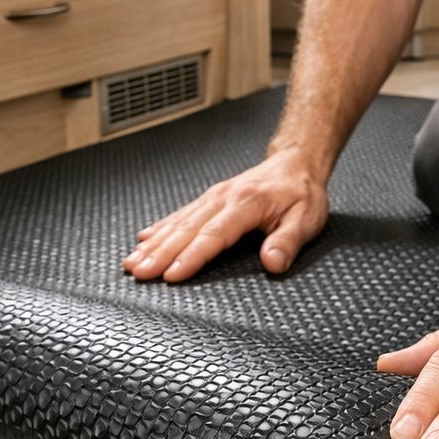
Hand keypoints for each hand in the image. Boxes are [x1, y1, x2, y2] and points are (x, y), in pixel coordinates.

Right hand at [123, 148, 329, 282]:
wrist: (295, 163)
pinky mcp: (208, 199)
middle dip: (160, 254)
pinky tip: (143, 239)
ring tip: (132, 262)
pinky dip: (159, 228)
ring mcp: (212, 197)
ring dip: (153, 243)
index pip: (214, 235)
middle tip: (140, 273)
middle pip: (187, 230)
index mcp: (246, 203)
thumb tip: (272, 262)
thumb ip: (287, 242)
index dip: (192, 256)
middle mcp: (223, 198)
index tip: (172, 274)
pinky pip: (179, 215)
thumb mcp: (306, 219)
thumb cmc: (300, 194)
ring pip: (177, 223)